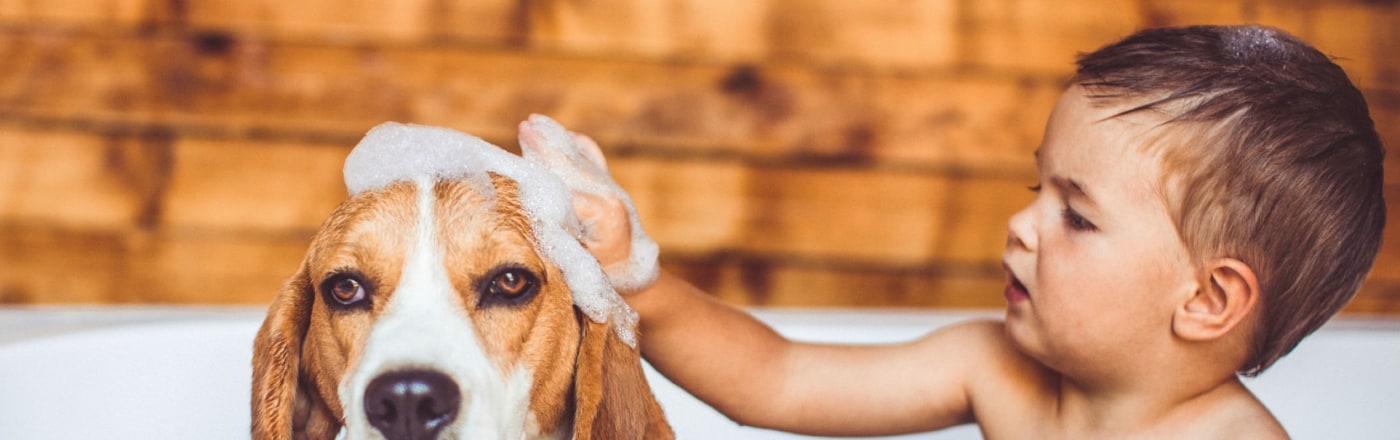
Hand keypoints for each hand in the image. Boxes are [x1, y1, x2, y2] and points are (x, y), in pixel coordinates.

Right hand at [518, 114, 658, 292]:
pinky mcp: (613, 189)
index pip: (564, 189)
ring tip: (534, 123)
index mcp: (603, 213)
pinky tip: (567, 136)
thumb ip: (558, 238)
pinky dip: (580, 147)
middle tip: (524, 127)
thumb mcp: (576, 264)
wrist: (635, 280)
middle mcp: (610, 195)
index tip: (515, 166)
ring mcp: (613, 190)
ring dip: (557, 141)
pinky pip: (594, 161)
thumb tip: (531, 212)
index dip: (539, 177)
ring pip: (580, 159)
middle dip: (545, 148)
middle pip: (570, 166)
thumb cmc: (602, 279)